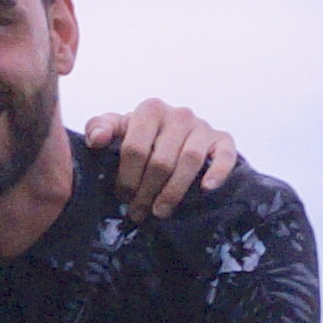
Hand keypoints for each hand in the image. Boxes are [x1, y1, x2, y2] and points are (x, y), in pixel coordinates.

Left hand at [82, 100, 236, 220]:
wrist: (177, 133)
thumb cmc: (142, 135)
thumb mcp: (118, 129)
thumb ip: (99, 128)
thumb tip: (97, 139)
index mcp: (150, 109)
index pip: (135, 148)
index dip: (127, 178)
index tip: (122, 197)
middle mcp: (179, 114)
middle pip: (161, 160)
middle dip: (147, 192)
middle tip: (138, 212)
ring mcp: (203, 126)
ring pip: (190, 161)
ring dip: (174, 191)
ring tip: (160, 211)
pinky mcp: (223, 139)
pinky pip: (225, 155)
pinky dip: (217, 172)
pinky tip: (206, 189)